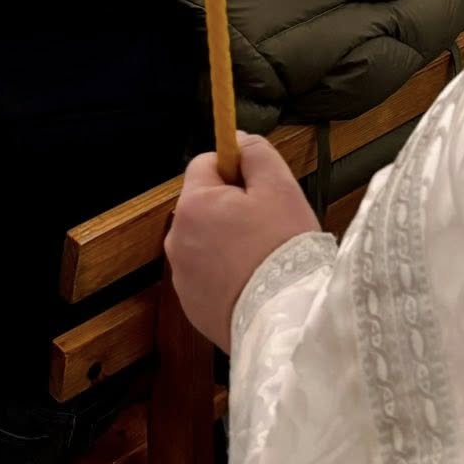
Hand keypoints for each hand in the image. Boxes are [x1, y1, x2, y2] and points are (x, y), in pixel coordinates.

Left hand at [166, 132, 321, 352]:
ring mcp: (181, 277)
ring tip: (263, 260)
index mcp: (193, 205)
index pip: (205, 164)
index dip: (235, 169)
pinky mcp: (192, 307)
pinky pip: (208, 275)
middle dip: (232, 208)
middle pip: (204, 204)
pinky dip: (227, 274)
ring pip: (206, 240)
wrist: (287, 323)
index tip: (260, 188)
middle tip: (268, 227)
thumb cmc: (283, 250)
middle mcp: (177, 239)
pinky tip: (254, 285)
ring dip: (229, 241)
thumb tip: (237, 139)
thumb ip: (255, 152)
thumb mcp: (279, 187)